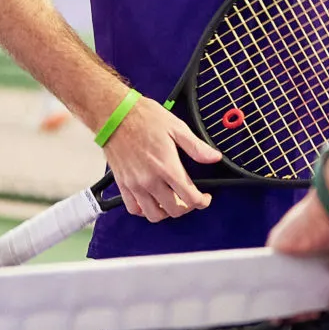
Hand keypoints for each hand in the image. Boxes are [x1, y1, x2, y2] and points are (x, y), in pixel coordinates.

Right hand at [102, 97, 218, 221]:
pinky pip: (134, 209)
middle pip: (174, 210)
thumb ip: (196, 147)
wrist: (114, 115)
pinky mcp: (122, 184)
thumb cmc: (143, 117)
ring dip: (166, 212)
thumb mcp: (176, 127)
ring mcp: (135, 184)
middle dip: (187, 207)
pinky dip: (144, 210)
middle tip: (190, 198)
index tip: (204, 198)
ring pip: (154, 215)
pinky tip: (151, 201)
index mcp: (167, 167)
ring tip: (171, 202)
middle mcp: (151, 180)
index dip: (202, 202)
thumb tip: (214, 157)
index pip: (190, 197)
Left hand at [269, 193, 328, 324]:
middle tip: (299, 319)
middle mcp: (313, 250)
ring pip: (285, 279)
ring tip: (283, 317)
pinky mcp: (279, 245)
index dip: (318, 301)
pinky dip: (272, 288)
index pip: (321, 283)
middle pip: (300, 282)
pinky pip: (272, 272)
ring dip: (284, 298)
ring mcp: (295, 247)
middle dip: (298, 303)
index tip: (315, 315)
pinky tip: (273, 303)